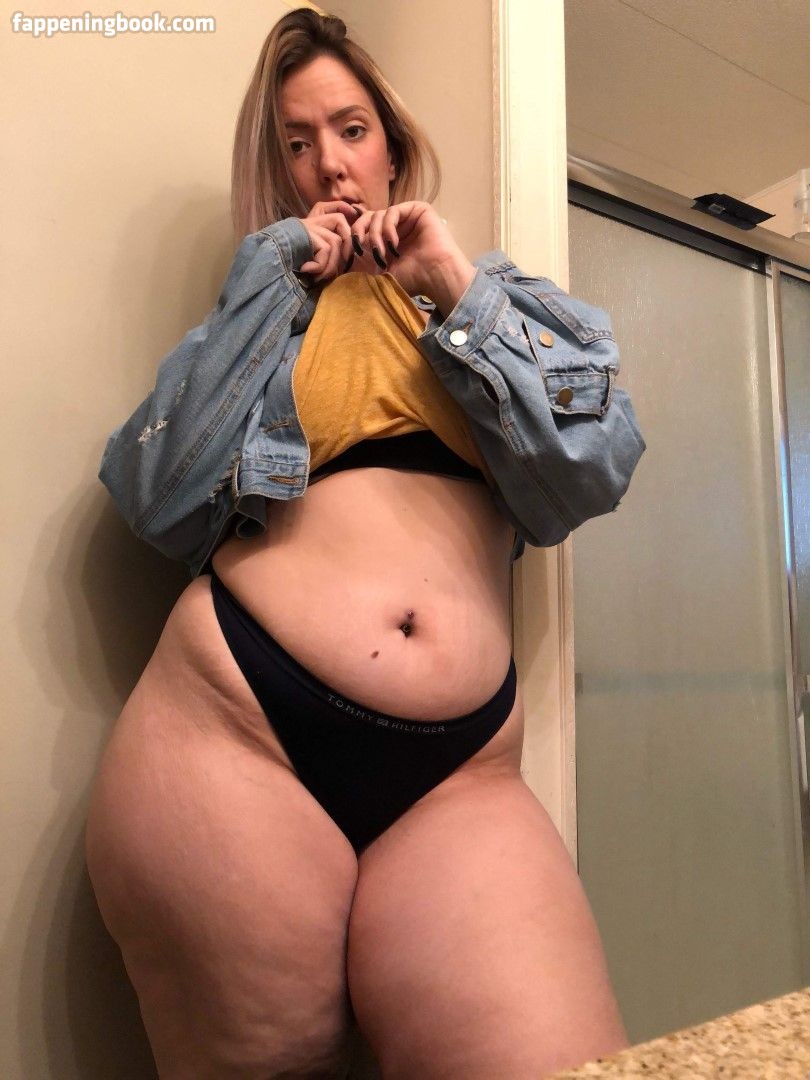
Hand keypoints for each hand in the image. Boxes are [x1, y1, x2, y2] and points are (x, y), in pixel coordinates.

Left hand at [300, 199, 464, 298]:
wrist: (436, 277)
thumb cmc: (412, 279)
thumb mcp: (380, 272)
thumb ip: (362, 264)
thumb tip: (335, 267)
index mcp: (387, 237)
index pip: (363, 227)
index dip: (355, 237)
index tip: (354, 253)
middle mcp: (397, 225)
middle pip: (367, 218)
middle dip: (361, 234)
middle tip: (362, 251)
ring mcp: (407, 216)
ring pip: (378, 215)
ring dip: (376, 236)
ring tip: (383, 254)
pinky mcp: (417, 209)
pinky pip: (392, 211)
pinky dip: (388, 228)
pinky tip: (393, 245)